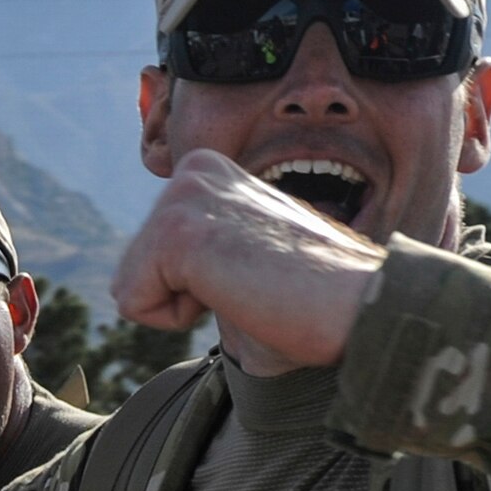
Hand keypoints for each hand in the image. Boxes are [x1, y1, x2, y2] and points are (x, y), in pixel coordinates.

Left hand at [111, 148, 385, 372]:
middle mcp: (195, 170)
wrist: (360, 307)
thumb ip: (199, 262)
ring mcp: (184, 195)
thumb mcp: (244, 263)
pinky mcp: (177, 231)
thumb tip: (143, 290)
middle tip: (254, 286)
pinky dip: (178, 320)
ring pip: (130, 288)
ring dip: (185, 309)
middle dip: (184, 298)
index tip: (260, 277)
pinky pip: (132, 304)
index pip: (155, 257)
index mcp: (213, 173)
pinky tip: (236, 292)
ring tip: (247, 287)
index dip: (201, 291)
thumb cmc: (317, 302)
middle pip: (134, 269)